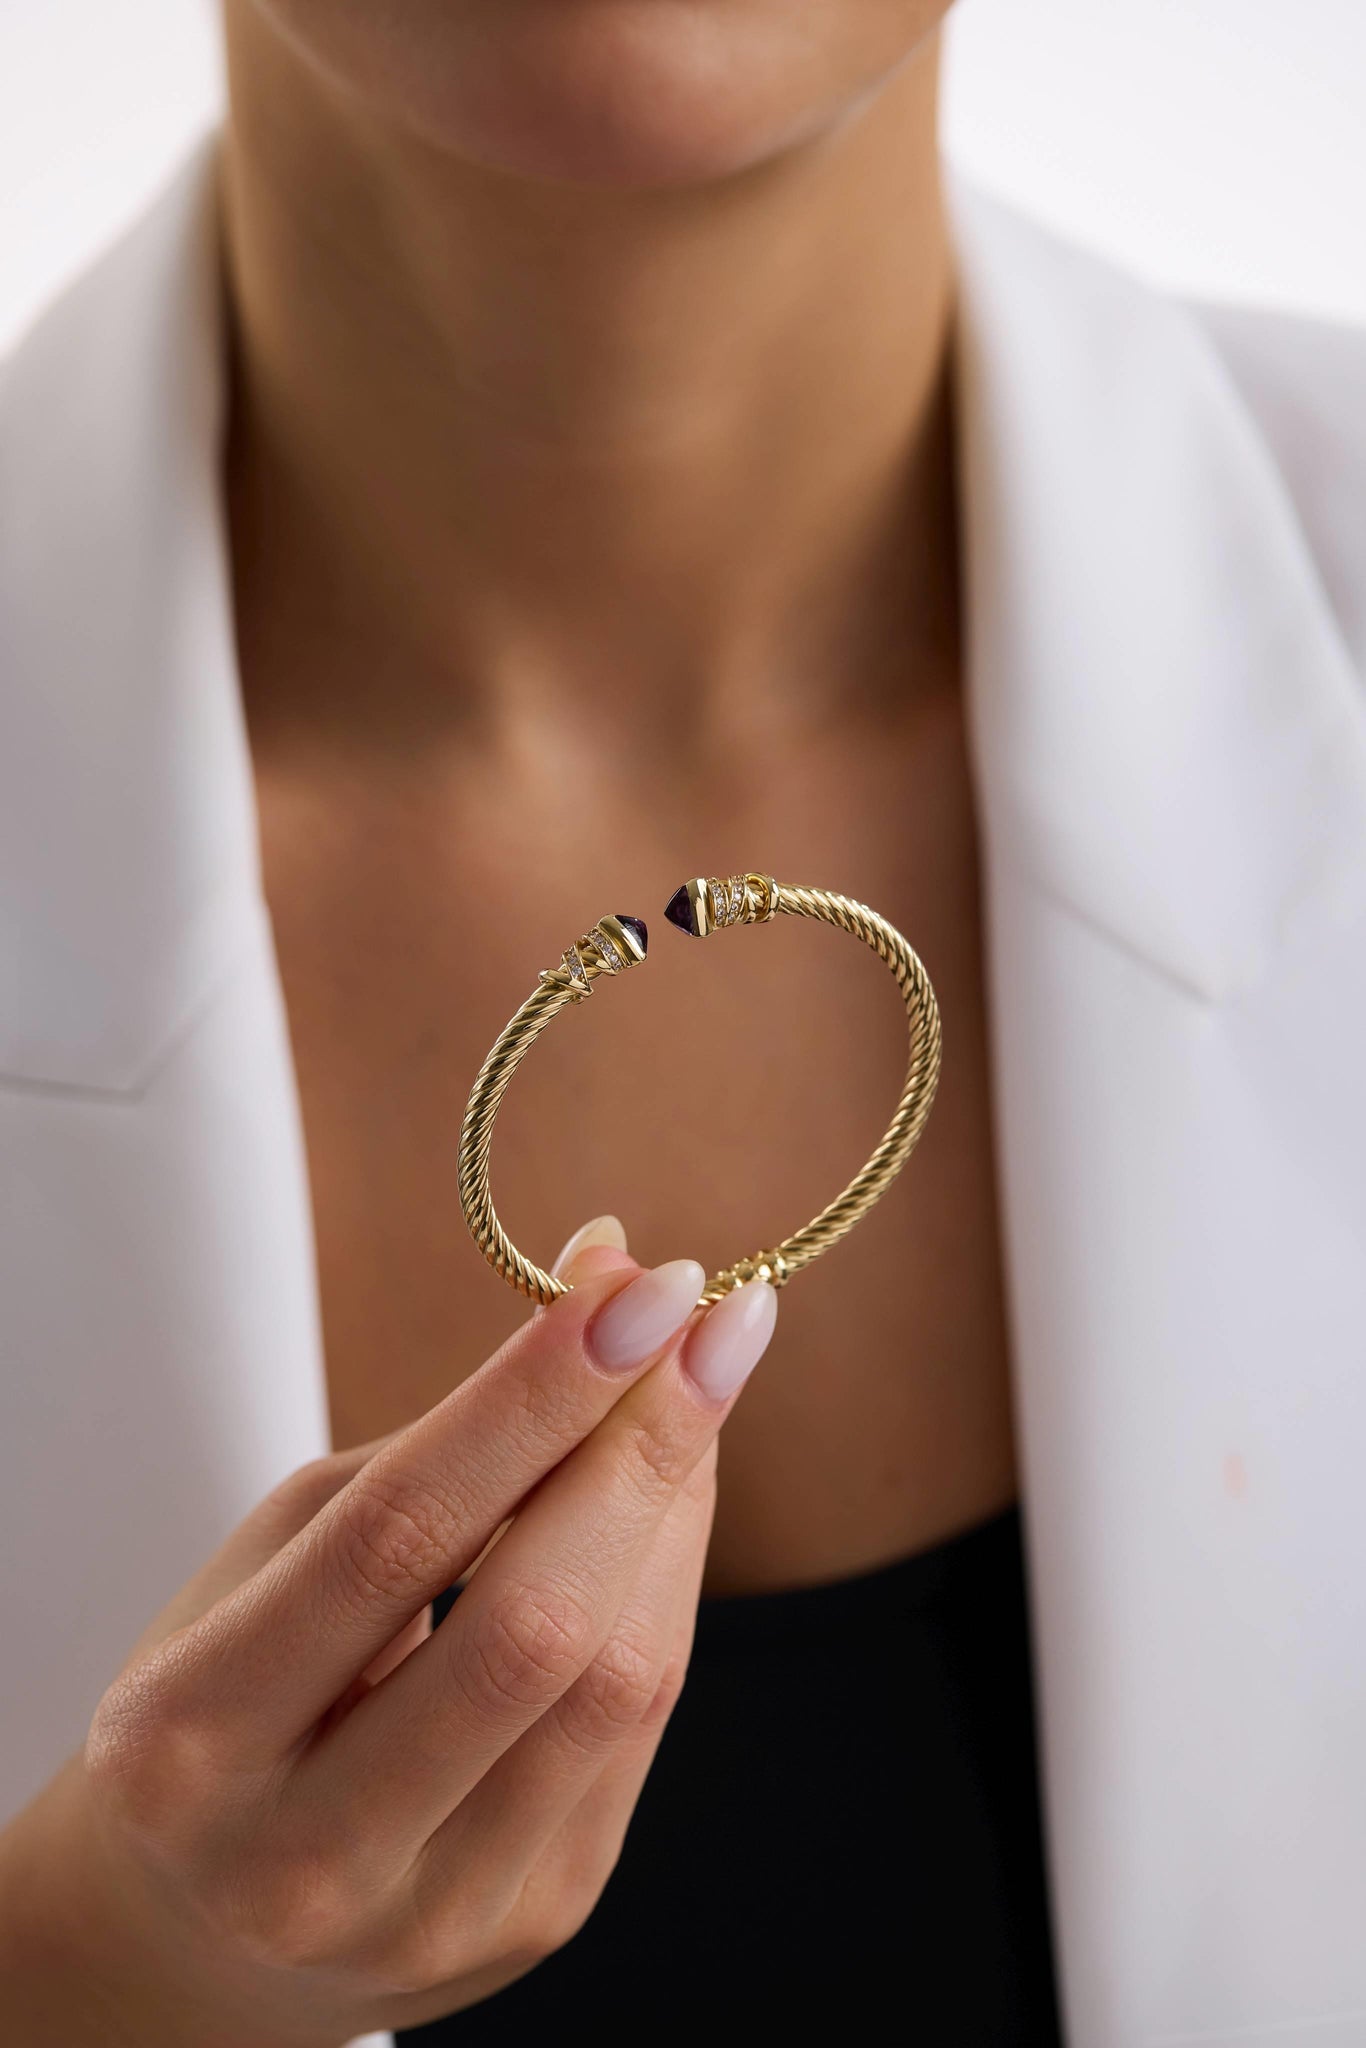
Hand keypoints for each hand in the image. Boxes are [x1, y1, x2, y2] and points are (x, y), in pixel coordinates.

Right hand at [0, 1225, 777, 2045]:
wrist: (206, 1924)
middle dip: (643, 1445)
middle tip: (711, 1316)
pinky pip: (637, 1726)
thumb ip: (436, 1451)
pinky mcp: (537, 1921)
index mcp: (198, 1738)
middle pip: (532, 1623)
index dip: (534, 1396)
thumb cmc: (231, 1696)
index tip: (635, 1283)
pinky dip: (667, 1589)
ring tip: (698, 1384)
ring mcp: (437, 1914)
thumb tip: (606, 1288)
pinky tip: (665, 1501)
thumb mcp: (272, 1562)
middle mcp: (309, 1853)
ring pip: (616, 1680)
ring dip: (680, 1507)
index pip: (398, 1534)